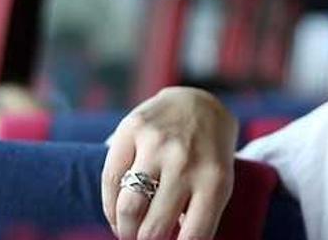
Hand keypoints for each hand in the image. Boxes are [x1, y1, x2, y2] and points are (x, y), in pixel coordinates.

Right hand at [102, 87, 238, 239]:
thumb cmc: (209, 153)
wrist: (198, 102)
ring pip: (128, 208)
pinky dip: (109, 206)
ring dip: (123, 230)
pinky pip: (110, 180)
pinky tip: (116, 213)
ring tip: (127, 233)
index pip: (194, 237)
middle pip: (154, 228)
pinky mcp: (132, 130)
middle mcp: (186, 163)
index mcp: (215, 181)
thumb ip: (199, 211)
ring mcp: (158, 145)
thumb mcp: (218, 180)